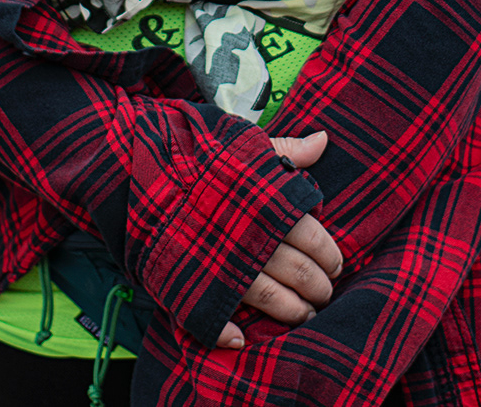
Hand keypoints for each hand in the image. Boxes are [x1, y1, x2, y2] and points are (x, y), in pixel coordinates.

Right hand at [216, 131, 341, 349]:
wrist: (144, 172)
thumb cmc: (199, 158)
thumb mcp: (247, 147)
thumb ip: (288, 149)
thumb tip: (323, 140)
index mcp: (270, 206)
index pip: (314, 239)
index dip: (330, 255)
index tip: (336, 264)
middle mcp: (253, 240)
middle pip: (300, 273)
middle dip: (319, 288)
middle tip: (325, 294)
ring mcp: (225, 268)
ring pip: (273, 301)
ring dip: (293, 313)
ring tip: (304, 316)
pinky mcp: (197, 287)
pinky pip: (220, 321)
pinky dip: (233, 334)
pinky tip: (244, 340)